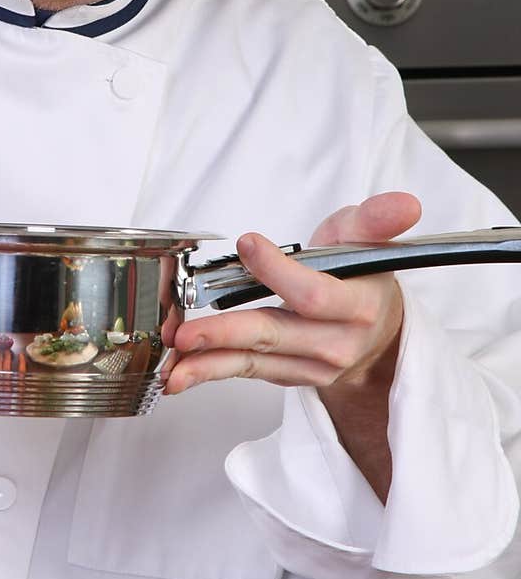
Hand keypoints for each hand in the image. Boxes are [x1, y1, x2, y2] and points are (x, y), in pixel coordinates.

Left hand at [163, 191, 421, 394]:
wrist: (377, 336)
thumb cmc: (362, 278)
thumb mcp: (369, 240)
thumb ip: (378, 220)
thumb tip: (405, 203)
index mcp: (358, 306)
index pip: (314, 295)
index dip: (279, 270)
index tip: (247, 243)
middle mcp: (335, 342)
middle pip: (275, 334)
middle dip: (227, 333)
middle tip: (187, 332)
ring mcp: (310, 365)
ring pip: (255, 360)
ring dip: (208, 362)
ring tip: (173, 361)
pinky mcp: (286, 375)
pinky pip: (246, 372)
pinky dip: (209, 372)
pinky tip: (178, 373)